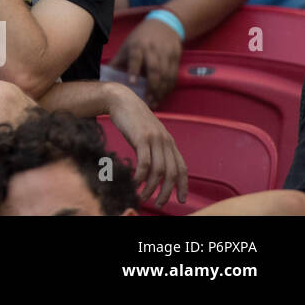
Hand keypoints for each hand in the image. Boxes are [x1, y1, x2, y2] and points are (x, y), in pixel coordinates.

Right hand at [106, 84, 188, 207]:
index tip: (181, 199)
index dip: (183, 185)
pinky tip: (135, 183)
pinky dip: (141, 176)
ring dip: (151, 188)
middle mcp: (165, 141)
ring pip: (159, 171)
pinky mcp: (141, 138)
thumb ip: (154, 150)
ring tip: (143, 197)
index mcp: (169, 142)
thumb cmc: (132, 119)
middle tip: (159, 204)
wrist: (121, 100)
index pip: (182, 168)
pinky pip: (145, 162)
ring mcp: (155, 139)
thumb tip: (153, 170)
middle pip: (172, 173)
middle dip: (167, 192)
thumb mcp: (147, 135)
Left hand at [111, 17, 182, 106]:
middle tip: (148, 101)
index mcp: (138, 45)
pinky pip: (174, 75)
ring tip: (155, 102)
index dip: (134, 70)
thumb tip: (105, 76)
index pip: (135, 58)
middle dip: (152, 86)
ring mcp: (166, 54)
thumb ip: (119, 60)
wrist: (164, 24)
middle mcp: (153, 50)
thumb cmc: (141, 37)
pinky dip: (169, 87)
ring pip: (166, 74)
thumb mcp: (127, 44)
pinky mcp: (176, 58)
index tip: (132, 83)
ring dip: (161, 90)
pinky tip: (163, 95)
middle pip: (154, 69)